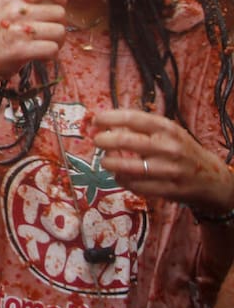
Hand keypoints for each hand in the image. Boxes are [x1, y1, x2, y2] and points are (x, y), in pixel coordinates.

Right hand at [0, 0, 66, 79]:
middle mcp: (14, 12)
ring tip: (47, 43)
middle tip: (48, 32)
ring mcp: (17, 31)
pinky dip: (51, 54)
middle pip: (59, 12)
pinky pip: (52, 49)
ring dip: (58, 41)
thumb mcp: (4, 4)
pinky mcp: (20, 51)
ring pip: (59, 32)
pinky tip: (43, 54)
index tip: (58, 5)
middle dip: (59, 24)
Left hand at [93, 109, 233, 211]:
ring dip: (110, 163)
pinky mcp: (168, 189)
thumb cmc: (180, 150)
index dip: (110, 118)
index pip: (133, 118)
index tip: (96, 120)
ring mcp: (169, 170)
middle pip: (126, 141)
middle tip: (97, 141)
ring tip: (106, 161)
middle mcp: (168, 147)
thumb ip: (140, 127)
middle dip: (104, 141)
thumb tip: (104, 122)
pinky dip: (122, 180)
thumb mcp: (167, 132)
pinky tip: (120, 176)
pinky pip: (135, 186)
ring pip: (128, 167)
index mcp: (167, 128)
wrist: (211, 177)